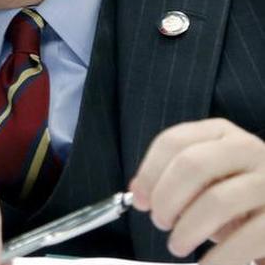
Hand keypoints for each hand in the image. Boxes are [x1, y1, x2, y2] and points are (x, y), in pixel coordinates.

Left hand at [129, 118, 264, 264]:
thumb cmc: (236, 197)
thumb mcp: (205, 179)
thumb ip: (170, 178)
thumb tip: (138, 192)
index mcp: (220, 134)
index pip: (172, 142)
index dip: (149, 174)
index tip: (141, 202)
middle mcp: (248, 149)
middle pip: (191, 166)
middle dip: (166, 199)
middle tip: (160, 222)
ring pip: (217, 201)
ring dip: (187, 230)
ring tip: (178, 245)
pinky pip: (247, 237)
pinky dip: (220, 257)